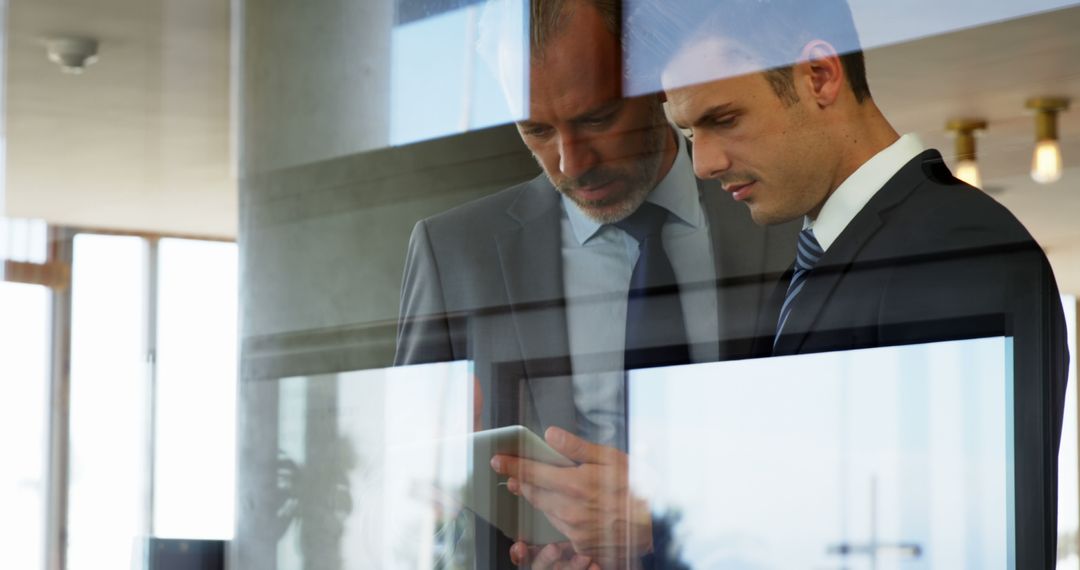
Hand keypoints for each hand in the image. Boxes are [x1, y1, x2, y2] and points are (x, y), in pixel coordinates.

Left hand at [491, 427, 651, 567]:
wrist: (656, 525)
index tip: (496, 460)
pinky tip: (559, 506)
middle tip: (508, 473)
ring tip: (528, 487)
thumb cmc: (637, 487)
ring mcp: (575, 530)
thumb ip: (577, 447)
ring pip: (544, 511)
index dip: (512, 465)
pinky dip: (554, 514)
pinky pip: (559, 527)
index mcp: (576, 485)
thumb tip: (551, 434)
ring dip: (534, 499)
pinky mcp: (580, 543)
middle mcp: (571, 510)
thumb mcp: (612, 458)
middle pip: (533, 494)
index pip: (532, 473)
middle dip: (519, 482)